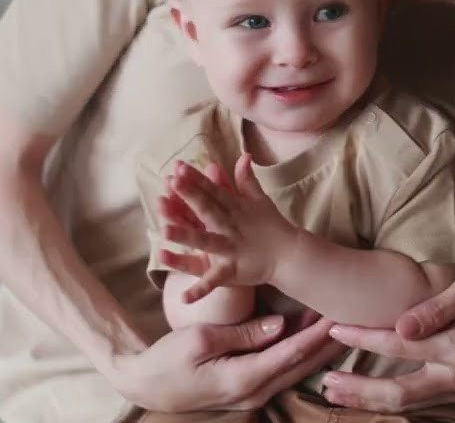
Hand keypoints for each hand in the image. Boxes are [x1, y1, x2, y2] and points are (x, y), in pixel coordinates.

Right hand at [107, 313, 344, 411]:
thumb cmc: (168, 360)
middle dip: (330, 341)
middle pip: (302, 364)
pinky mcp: (247, 387)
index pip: (292, 354)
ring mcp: (252, 393)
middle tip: (355, 317)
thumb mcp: (200, 340)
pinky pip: (282, 369)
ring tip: (343, 323)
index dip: (318, 334)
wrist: (145, 384)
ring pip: (295, 368)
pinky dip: (300, 352)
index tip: (339, 314)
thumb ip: (243, 334)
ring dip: (319, 346)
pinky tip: (311, 335)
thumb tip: (278, 325)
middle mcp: (255, 392)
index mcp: (244, 379)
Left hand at [158, 154, 297, 302]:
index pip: (213, 190)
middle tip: (171, 184)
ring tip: (164, 231)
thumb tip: (243, 156)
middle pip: (207, 209)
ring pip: (206, 241)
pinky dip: (200, 290)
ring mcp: (230, 249)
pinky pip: (214, 280)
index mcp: (235, 208)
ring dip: (187, 237)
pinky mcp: (232, 271)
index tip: (179, 167)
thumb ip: (246, 179)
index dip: (196, 179)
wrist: (290, 254)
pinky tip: (184, 297)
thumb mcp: (259, 199)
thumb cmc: (272, 226)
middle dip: (190, 197)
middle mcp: (230, 226)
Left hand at [319, 267, 454, 411]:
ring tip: (334, 392)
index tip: (336, 327)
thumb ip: (437, 308)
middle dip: (359, 390)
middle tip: (325, 382)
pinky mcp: (454, 393)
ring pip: (405, 404)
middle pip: (400, 394)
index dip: (365, 337)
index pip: (401, 346)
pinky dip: (385, 400)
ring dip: (367, 400)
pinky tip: (362, 393)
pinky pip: (414, 402)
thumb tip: (401, 326)